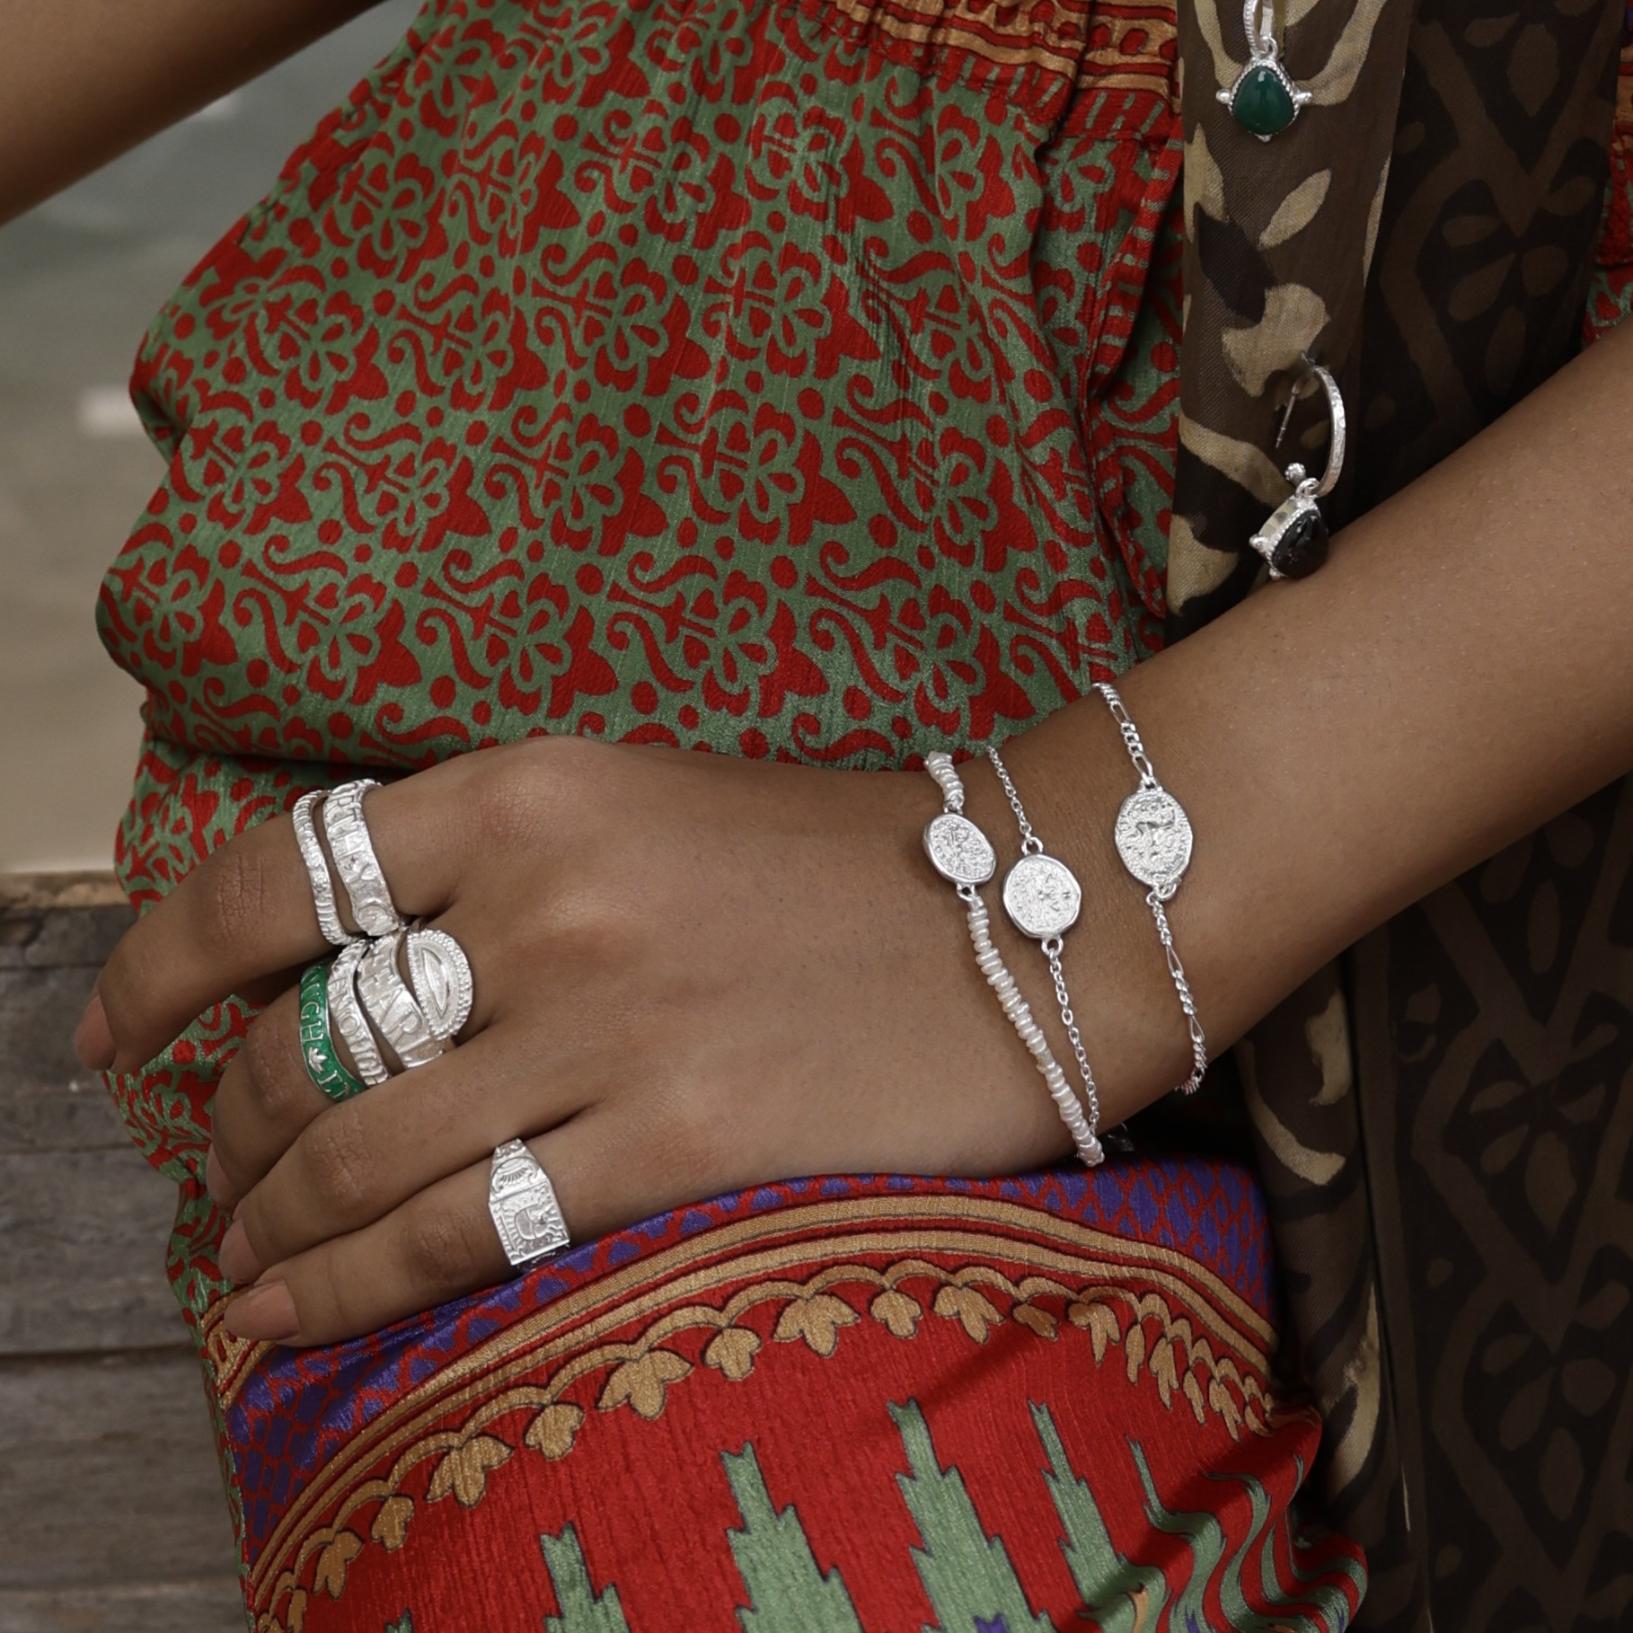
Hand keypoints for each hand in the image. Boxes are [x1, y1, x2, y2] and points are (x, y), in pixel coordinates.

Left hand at [77, 736, 1113, 1346]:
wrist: (1033, 910)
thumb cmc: (845, 861)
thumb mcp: (652, 806)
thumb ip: (506, 869)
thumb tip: (366, 971)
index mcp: (533, 791)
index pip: (277, 876)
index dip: (161, 963)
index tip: (119, 1033)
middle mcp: (546, 902)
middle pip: (304, 1040)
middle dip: (229, 1131)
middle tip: (216, 1177)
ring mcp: (607, 1028)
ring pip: (358, 1154)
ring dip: (267, 1226)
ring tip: (231, 1269)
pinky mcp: (674, 1146)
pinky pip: (457, 1235)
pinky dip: (345, 1291)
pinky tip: (286, 1321)